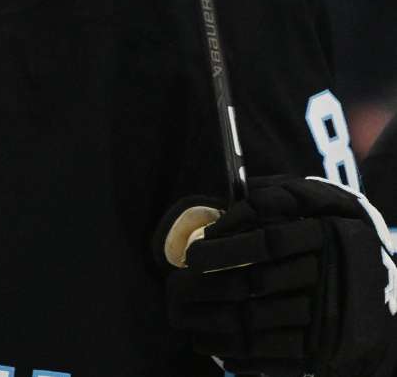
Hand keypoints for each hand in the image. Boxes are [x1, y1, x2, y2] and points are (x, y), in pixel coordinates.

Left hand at [159, 176, 396, 376]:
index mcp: (335, 236)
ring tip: (184, 320)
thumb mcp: (327, 206)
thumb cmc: (342, 243)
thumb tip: (231, 200)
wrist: (385, 302)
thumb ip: (282, 196)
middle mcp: (337, 278)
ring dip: (213, 323)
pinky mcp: (329, 352)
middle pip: (258, 283)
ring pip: (260, 322)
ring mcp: (333, 319)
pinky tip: (212, 347)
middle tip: (177, 287)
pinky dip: (239, 355)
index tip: (193, 254)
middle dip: (209, 287)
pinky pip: (275, 357)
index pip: (269, 240)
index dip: (226, 247)